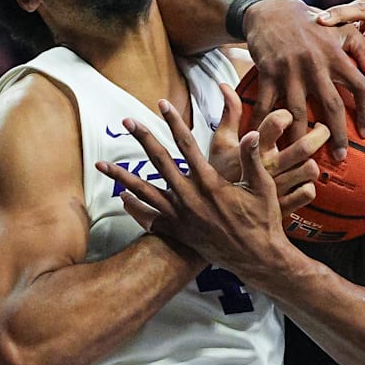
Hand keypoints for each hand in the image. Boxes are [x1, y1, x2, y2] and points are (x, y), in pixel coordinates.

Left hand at [95, 97, 304, 279]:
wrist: (256, 259)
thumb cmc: (262, 221)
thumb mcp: (262, 187)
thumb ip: (252, 159)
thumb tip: (250, 132)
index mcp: (210, 183)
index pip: (187, 145)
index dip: (175, 122)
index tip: (163, 105)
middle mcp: (190, 198)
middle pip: (159, 162)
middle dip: (143, 138)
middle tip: (127, 121)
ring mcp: (180, 216)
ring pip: (144, 191)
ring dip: (121, 176)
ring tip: (101, 164)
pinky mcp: (177, 232)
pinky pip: (149, 218)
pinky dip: (133, 207)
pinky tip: (121, 197)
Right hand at [208, 85, 327, 206]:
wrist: (214, 212)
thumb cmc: (220, 172)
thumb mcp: (221, 142)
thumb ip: (229, 113)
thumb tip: (225, 85)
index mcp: (252, 148)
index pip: (277, 121)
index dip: (287, 114)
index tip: (288, 116)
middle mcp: (267, 166)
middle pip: (304, 146)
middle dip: (320, 134)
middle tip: (322, 128)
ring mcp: (276, 187)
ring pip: (309, 170)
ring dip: (312, 163)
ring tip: (309, 159)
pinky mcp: (281, 206)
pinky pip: (307, 193)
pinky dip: (308, 187)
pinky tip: (302, 183)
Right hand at [243, 0, 364, 160]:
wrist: (273, 10)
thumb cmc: (313, 23)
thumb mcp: (343, 28)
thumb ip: (363, 50)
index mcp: (336, 55)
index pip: (360, 86)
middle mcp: (315, 64)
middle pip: (331, 106)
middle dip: (338, 135)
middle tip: (342, 157)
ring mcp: (290, 70)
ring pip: (298, 112)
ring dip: (302, 138)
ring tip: (305, 156)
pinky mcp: (268, 73)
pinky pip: (267, 104)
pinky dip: (265, 123)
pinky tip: (265, 141)